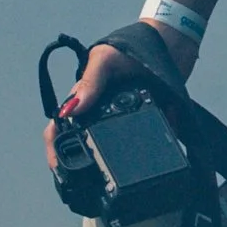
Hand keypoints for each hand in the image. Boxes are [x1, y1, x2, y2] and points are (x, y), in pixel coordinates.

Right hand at [40, 21, 198, 169]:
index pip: (62, 124)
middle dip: (78, 162)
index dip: (55, 145)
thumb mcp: (106, 61)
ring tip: (108, 181)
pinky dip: (147, 153)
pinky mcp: (149, 122)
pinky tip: (148, 162)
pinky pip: (145, 143)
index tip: (58, 166)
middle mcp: (101, 111)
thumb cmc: (131, 47)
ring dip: (109, 162)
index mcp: (86, 98)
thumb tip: (70, 110)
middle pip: (83, 141)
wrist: (172, 44)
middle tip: (80, 182)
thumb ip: (90, 82)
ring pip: (112, 148)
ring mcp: (124, 119)